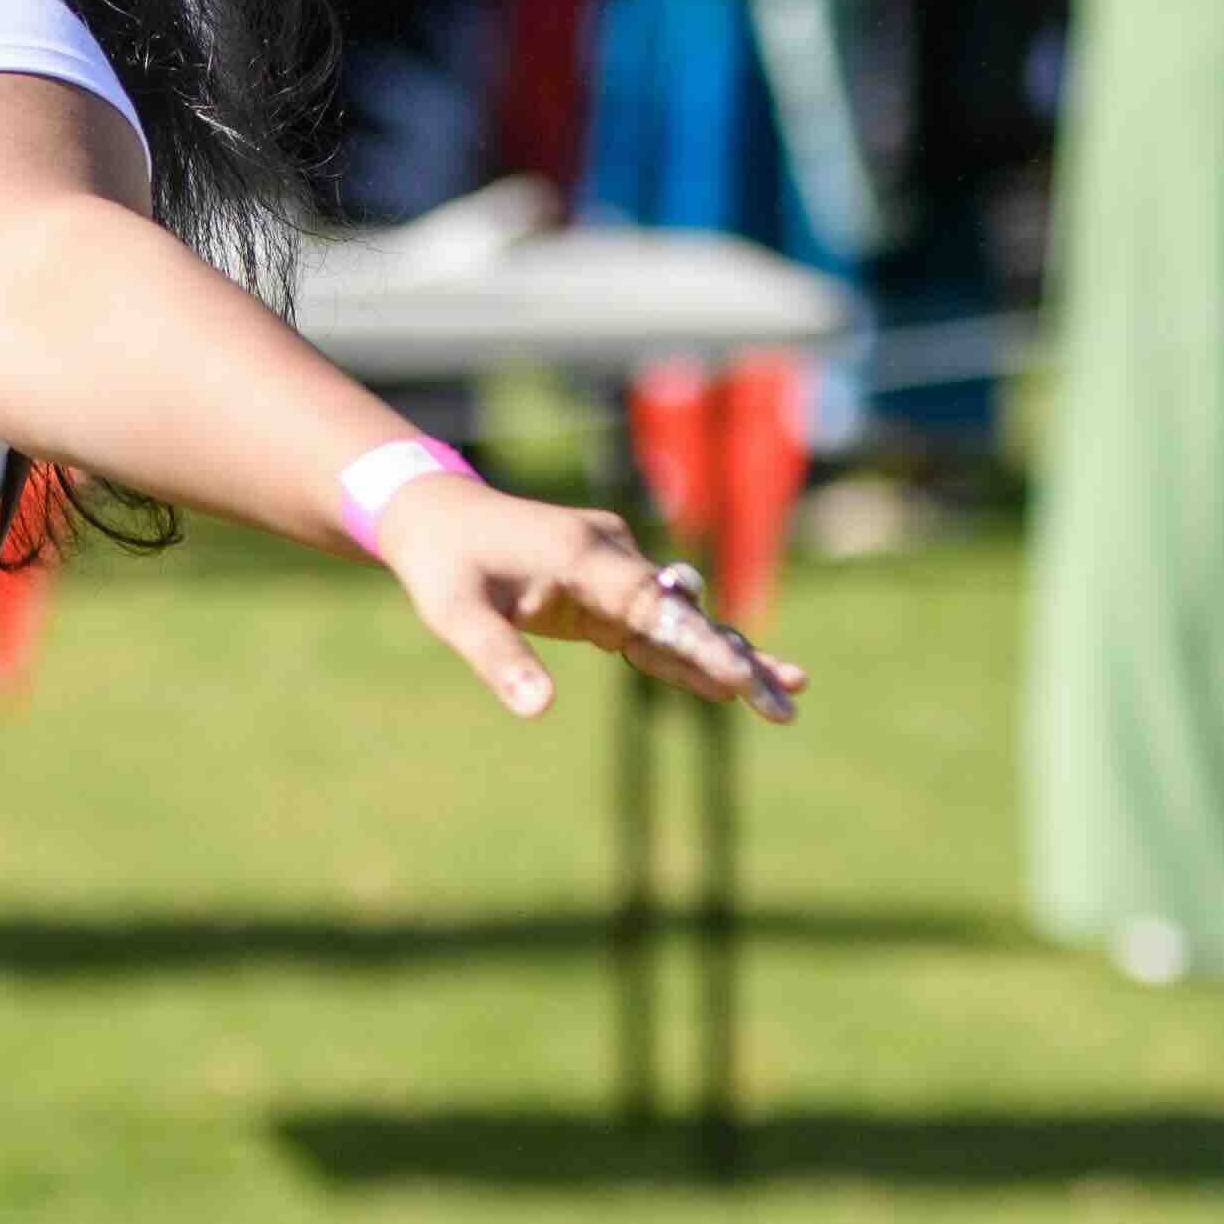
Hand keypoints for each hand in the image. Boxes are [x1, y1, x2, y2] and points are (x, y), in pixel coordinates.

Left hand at [366, 473, 803, 723]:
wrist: (434, 513)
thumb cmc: (442, 562)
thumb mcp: (456, 613)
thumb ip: (498, 658)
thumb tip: (538, 710)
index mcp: (580, 554)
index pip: (652, 606)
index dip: (697, 643)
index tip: (738, 678)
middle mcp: (610, 554)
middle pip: (683, 614)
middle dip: (735, 658)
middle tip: (789, 698)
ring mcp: (613, 569)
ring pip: (678, 621)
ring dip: (725, 659)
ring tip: (785, 697)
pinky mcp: (605, 588)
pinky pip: (651, 628)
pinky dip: (686, 656)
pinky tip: (727, 687)